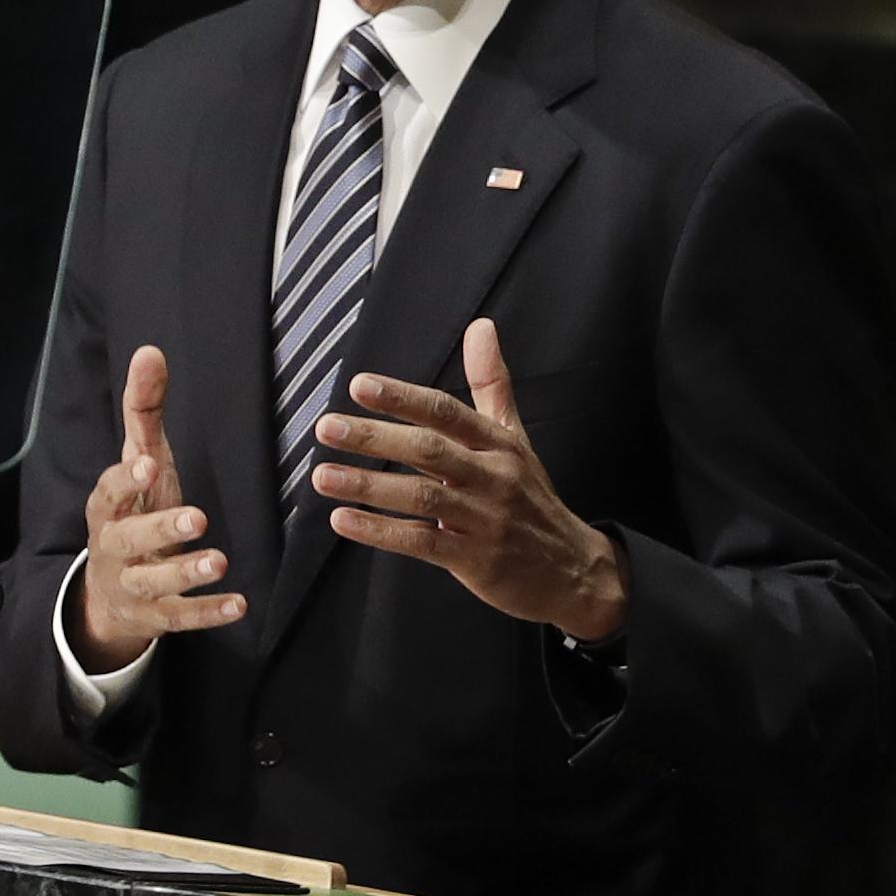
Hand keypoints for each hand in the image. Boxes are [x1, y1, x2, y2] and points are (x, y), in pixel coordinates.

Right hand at [73, 345, 245, 668]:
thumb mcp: (138, 463)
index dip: (128, 480)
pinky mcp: (156, 616)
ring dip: (186, 574)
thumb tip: (150, 350)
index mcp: (107, 506)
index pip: (110, 491)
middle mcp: (114, 546)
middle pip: (131, 539)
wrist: (108, 594)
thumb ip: (144, 410)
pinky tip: (239, 605)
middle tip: (198, 518)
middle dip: (162, 529)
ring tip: (219, 561)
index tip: (149, 465)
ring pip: (155, 583)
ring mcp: (134, 584)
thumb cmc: (133, 512)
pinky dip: (208, 614)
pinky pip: (181, 618)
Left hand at [310, 319, 626, 639]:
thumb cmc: (531, 498)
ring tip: (323, 475)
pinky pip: (422, 543)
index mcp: (498, 443)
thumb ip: (492, 382)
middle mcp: (493, 476)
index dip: (403, 398)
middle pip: (429, 450)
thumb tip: (481, 326)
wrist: (572, 569)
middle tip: (327, 427)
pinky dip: (381, 531)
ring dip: (369, 484)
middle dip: (375, 437)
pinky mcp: (476, 560)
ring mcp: (485, 519)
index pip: (445, 412)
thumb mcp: (516, 436)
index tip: (359, 385)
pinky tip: (344, 520)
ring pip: (422, 496)